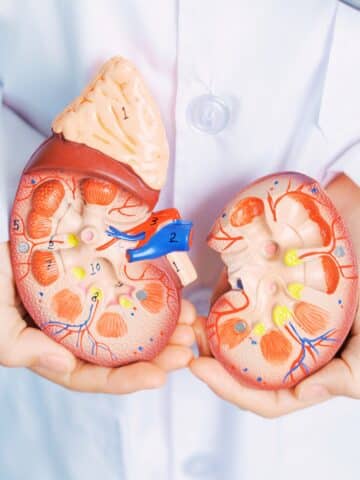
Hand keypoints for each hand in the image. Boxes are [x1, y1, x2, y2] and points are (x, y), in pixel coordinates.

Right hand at [0, 241, 194, 393]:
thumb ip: (21, 349)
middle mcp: (77, 332)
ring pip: (129, 320)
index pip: (95, 375)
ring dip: (162, 324)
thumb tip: (63, 364)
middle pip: (122, 352)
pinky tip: (169, 291)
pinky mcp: (94, 278)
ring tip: (189, 321)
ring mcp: (87, 304)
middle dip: (157, 355)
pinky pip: (123, 287)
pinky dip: (147, 291)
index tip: (160, 377)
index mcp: (55, 352)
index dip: (127, 379)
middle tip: (186, 348)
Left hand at [190, 174, 359, 416]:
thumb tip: (302, 390)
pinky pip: (247, 296)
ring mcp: (281, 320)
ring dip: (212, 326)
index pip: (266, 398)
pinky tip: (214, 289)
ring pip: (239, 331)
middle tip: (186, 338)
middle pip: (242, 366)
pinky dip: (228, 294)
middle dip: (210, 357)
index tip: (198, 367)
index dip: (230, 389)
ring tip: (191, 314)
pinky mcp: (277, 292)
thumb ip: (341, 379)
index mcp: (308, 372)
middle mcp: (289, 349)